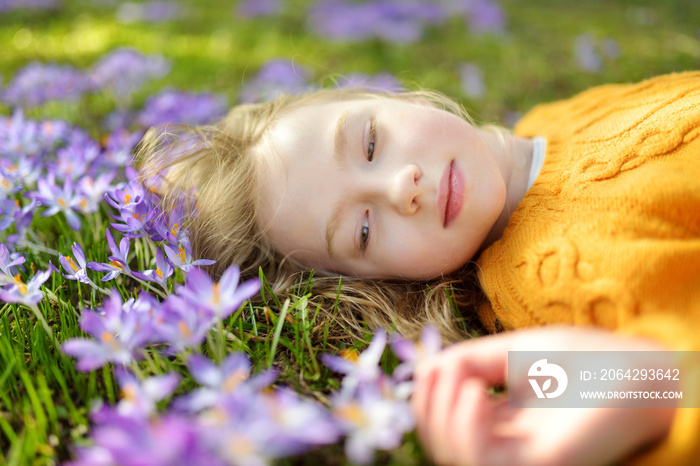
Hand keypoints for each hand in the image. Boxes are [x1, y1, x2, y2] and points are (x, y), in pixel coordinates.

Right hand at [411, 326, 676, 465]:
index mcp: (501, 422)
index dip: (426, 395)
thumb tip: (429, 368)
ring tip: (458, 379)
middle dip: (428, 406)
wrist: (644, 367)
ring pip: (454, 456)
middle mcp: (507, 446)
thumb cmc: (590, 358)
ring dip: (440, 415)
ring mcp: (522, 459)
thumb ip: (471, 360)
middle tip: (436, 370)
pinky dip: (464, 427)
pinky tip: (472, 392)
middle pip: (442, 442)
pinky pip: (480, 461)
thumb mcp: (516, 351)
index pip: (445, 421)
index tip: (427, 364)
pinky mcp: (541, 464)